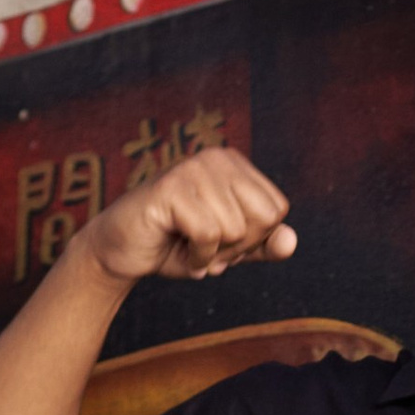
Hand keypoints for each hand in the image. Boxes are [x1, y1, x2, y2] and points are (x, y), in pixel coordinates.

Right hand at [84, 148, 295, 286]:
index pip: (276, 211)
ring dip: (212, 254)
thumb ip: (263, 246)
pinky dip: (196, 256)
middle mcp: (216, 157)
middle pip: (263, 219)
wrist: (122, 251)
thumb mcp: (229, 250)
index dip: (254, 239)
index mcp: (234, 165)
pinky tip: (177, 247)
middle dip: (237, 248)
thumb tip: (291, 241)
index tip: (222, 240)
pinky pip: (208, 235)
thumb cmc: (176, 245)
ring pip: (235, 230)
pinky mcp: (171, 187)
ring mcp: (192, 168)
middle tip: (205, 245)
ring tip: (186, 244)